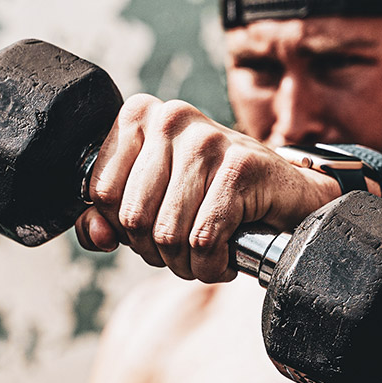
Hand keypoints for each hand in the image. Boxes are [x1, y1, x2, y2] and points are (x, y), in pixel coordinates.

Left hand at [76, 94, 338, 282]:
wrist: (287, 196)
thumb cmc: (214, 198)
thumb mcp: (153, 202)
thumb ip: (108, 218)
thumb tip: (93, 234)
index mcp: (140, 116)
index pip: (100, 192)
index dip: (123, 229)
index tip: (154, 231)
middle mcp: (171, 118)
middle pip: (132, 217)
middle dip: (156, 251)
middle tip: (184, 249)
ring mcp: (207, 139)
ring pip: (166, 233)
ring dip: (186, 263)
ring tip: (207, 254)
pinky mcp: (240, 167)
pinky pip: (203, 240)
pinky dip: (212, 265)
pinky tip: (225, 258)